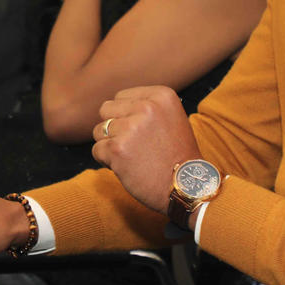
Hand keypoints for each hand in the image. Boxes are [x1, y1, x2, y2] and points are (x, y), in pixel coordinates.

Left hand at [91, 86, 200, 213]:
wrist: (187, 188)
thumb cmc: (177, 156)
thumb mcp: (172, 118)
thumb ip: (146, 106)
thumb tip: (112, 105)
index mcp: (161, 96)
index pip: (121, 97)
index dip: (125, 116)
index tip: (142, 133)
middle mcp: (146, 107)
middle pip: (106, 110)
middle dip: (114, 128)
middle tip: (133, 146)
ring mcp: (131, 128)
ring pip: (99, 130)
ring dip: (110, 145)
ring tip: (132, 157)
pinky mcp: (118, 149)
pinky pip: (96, 150)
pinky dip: (106, 161)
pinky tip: (126, 167)